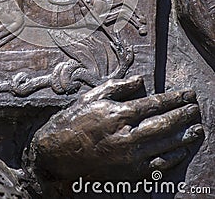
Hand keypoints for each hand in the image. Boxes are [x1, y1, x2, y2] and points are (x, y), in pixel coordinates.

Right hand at [28, 76, 202, 180]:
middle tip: (196, 107)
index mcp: (119, 114)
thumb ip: (119, 86)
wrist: (56, 154)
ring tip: (197, 128)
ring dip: (184, 136)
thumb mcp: (93, 96)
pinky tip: (181, 151)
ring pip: (166, 146)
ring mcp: (130, 158)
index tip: (188, 94)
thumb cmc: (73, 121)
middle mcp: (128, 136)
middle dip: (184, 114)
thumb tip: (141, 80)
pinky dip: (173, 159)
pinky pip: (158, 167)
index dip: (175, 98)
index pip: (155, 104)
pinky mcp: (128, 174)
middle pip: (165, 124)